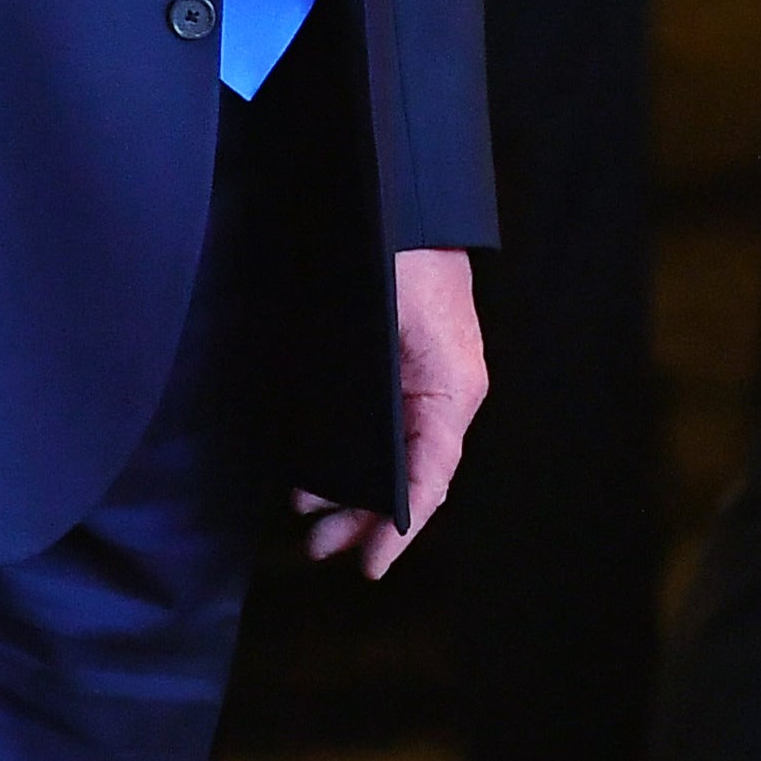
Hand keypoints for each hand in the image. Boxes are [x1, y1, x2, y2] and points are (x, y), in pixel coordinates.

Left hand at [294, 245, 487, 578]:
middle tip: (318, 547)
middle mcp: (442, 392)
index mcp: (450, 391)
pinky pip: (381, 425)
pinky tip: (316, 467)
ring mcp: (420, 377)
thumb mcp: (389, 325)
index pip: (429, 478)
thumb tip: (352, 470)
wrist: (398, 196)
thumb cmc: (399, 254)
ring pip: (389, 453)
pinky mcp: (395, 362)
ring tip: (309, 515)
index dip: (399, 526)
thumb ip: (381, 399)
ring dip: (351, 488)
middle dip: (363, 517)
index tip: (370, 564)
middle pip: (407, 475)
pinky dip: (351, 452)